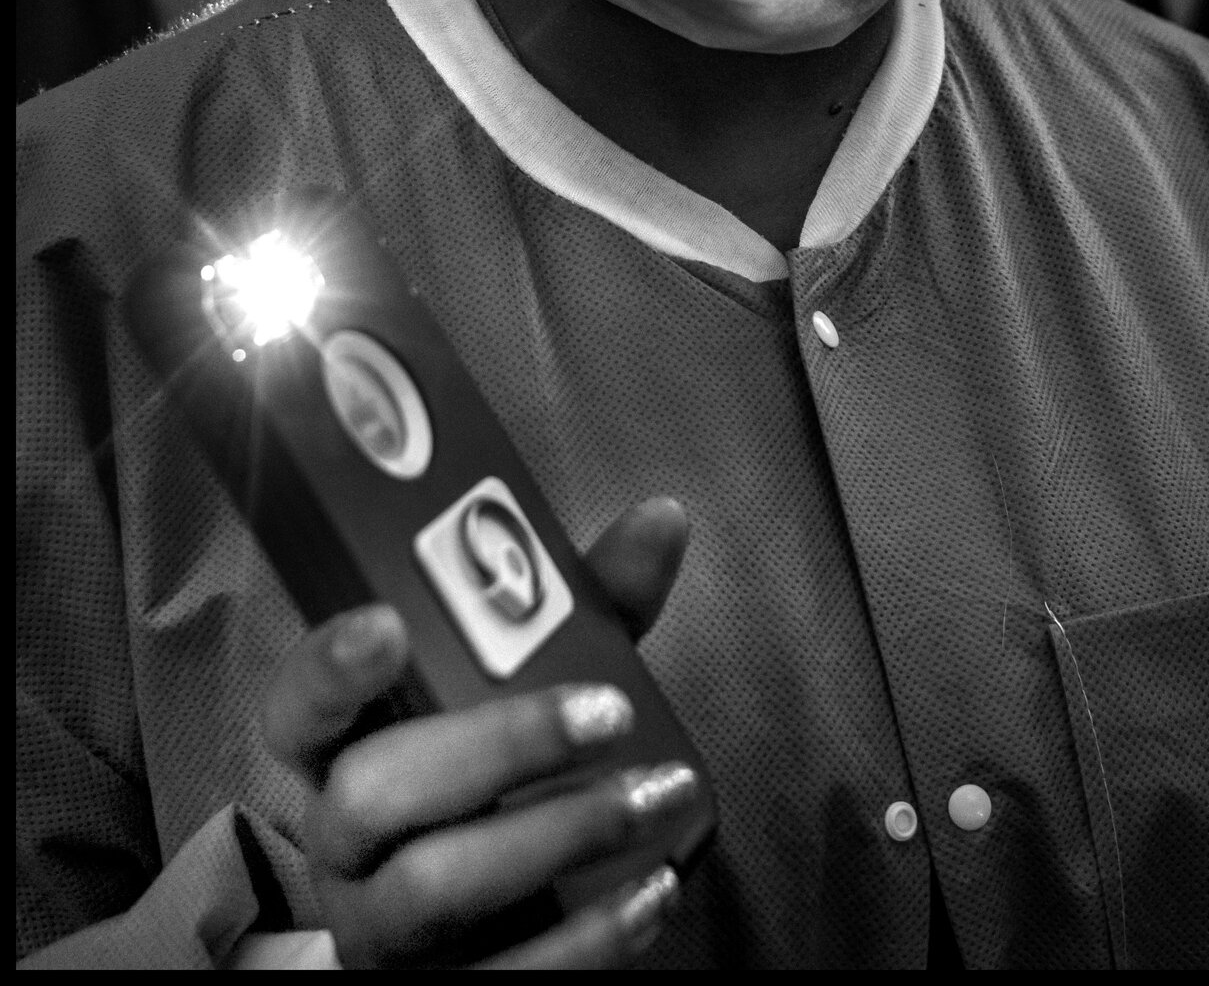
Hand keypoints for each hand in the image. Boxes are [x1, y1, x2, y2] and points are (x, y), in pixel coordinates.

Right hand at [263, 497, 693, 968]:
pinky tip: (651, 888)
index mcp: (343, 747)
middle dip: (497, 746)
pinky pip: (499, 980)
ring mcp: (377, 930)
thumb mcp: (532, 681)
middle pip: (370, 794)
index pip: (296, 705)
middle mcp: (342, 841)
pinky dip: (588, 937)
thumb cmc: (505, 768)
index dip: (330, 667)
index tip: (389, 622)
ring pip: (431, 889)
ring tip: (657, 794)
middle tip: (607, 714)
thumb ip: (582, 605)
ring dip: (561, 834)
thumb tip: (662, 519)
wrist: (485, 927)